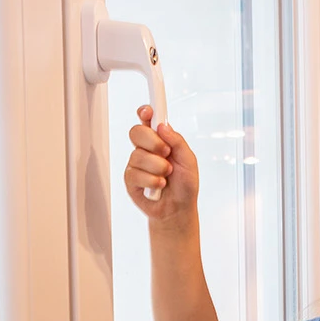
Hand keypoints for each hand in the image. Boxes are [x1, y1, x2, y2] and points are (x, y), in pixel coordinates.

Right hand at [123, 104, 198, 224]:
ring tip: (166, 176)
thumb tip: (162, 126)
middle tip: (166, 153)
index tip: (148, 111)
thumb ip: (177, 141)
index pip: (147, 120)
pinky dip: (152, 181)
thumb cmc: (184, 184)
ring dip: (158, 168)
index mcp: (160, 140)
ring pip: (138, 155)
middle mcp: (146, 149)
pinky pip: (136, 173)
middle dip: (153, 142)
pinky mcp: (130, 179)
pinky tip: (159, 186)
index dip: (145, 112)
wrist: (178, 209)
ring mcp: (136, 163)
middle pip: (136, 132)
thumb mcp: (189, 160)